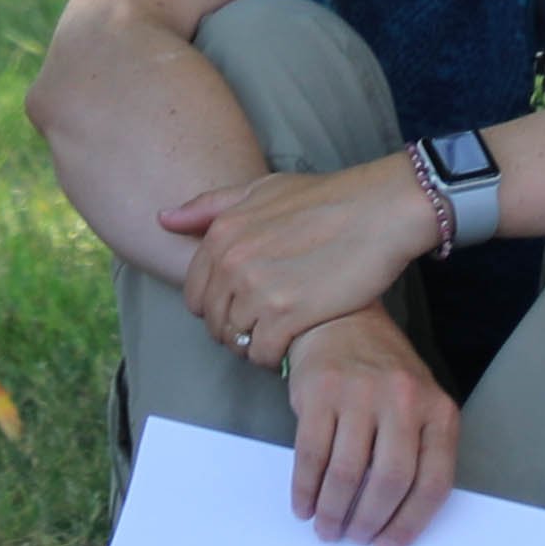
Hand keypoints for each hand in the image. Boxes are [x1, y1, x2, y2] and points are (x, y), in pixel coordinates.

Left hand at [162, 154, 435, 362]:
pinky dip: (274, 356)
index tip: (244, 306)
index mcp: (222, 234)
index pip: (195, 294)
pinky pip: (262, 354)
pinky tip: (293, 341)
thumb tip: (163, 219)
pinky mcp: (289, 315)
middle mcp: (233, 262)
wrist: (381, 210)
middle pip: (214, 322)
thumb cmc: (327, 197)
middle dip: (235, 328)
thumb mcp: (263, 189)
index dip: (217, 307)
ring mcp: (259, 290)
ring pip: (236, 341)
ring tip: (282, 332)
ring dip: (255, 344)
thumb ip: (210, 206)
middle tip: (267, 323)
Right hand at [277, 309, 466, 545]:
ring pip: (347, 472)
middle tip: (353, 538)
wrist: (341, 321)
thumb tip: (393, 519)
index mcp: (437, 410)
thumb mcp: (419, 405)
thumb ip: (417, 451)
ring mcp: (361, 393)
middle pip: (390, 480)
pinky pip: (312, 454)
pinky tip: (304, 505)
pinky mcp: (321, 392)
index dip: (409, 523)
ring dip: (334, 511)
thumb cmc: (383, 375)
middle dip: (369, 520)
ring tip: (327, 528)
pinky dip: (306, 489)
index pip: (432, 481)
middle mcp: (403, 400)